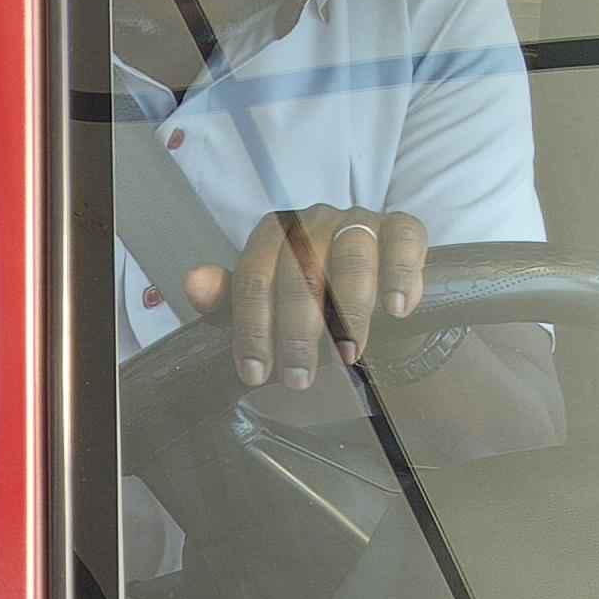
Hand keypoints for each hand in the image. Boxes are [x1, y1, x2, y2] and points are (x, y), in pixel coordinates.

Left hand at [183, 205, 428, 390]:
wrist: (361, 281)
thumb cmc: (301, 299)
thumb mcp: (261, 305)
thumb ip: (228, 300)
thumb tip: (193, 283)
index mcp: (273, 235)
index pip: (254, 276)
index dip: (252, 327)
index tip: (255, 373)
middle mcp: (313, 220)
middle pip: (300, 269)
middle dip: (297, 331)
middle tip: (299, 378)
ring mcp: (358, 220)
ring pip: (351, 255)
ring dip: (349, 311)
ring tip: (349, 355)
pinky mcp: (400, 226)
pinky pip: (405, 237)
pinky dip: (402, 273)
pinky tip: (397, 310)